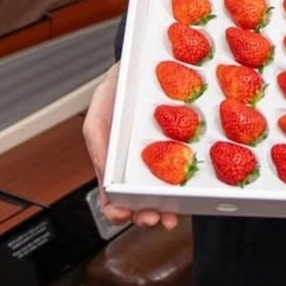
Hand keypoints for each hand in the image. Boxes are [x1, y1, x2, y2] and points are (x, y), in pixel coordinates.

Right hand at [83, 63, 179, 230]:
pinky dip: (182, 187)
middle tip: (155, 217)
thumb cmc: (113, 93)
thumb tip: (106, 179)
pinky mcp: (174, 150)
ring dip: (165, 208)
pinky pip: (179, 173)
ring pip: (160, 193)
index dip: (117, 212)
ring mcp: (154, 160)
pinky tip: (187, 191)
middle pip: (138, 201)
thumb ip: (98, 148)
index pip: (110, 197)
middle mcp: (132, 166)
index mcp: (110, 162)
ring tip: (172, 213)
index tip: (125, 215)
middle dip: (145, 215)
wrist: (139, 68)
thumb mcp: (97, 120)